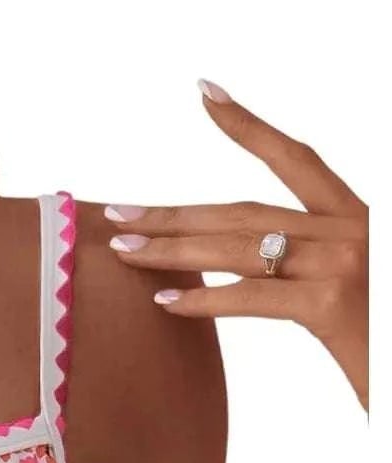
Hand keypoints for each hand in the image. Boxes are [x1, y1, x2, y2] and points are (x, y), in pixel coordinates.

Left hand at [103, 80, 367, 407]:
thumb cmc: (384, 344)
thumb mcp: (353, 291)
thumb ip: (311, 275)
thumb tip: (262, 273)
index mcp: (357, 219)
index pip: (295, 160)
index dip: (248, 127)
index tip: (206, 96)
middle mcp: (351, 229)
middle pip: (245, 212)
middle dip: (176, 213)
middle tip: (119, 215)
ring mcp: (343, 261)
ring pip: (240, 248)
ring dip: (173, 249)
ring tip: (123, 250)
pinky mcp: (333, 303)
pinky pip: (253, 296)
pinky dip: (206, 299)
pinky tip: (165, 301)